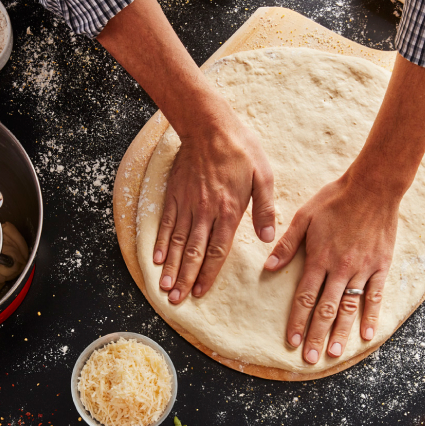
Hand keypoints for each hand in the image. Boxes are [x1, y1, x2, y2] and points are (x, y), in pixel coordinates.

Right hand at [153, 114, 275, 303]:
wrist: (209, 125)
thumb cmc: (240, 149)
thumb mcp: (263, 175)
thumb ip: (265, 209)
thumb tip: (269, 238)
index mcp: (229, 210)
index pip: (217, 250)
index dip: (207, 274)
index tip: (200, 292)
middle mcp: (205, 211)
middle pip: (193, 252)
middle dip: (185, 278)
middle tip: (177, 300)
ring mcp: (187, 203)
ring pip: (176, 241)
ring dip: (170, 267)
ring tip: (164, 287)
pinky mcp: (174, 194)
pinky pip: (166, 223)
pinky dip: (160, 242)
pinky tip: (156, 259)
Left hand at [264, 172, 399, 363]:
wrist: (373, 187)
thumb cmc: (334, 199)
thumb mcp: (303, 217)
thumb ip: (287, 244)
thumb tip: (268, 267)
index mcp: (319, 258)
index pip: (304, 297)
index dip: (297, 321)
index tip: (291, 341)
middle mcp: (341, 268)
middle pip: (326, 309)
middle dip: (316, 335)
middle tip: (310, 359)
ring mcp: (363, 269)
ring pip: (350, 307)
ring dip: (341, 333)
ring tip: (332, 353)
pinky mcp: (381, 265)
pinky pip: (376, 295)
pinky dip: (372, 316)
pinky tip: (367, 334)